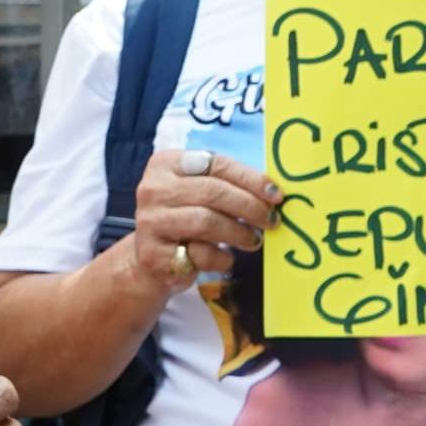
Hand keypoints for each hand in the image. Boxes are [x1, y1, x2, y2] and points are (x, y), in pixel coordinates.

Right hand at [122, 146, 283, 291]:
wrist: (151, 261)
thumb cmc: (185, 220)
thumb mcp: (199, 194)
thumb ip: (227, 185)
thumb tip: (272, 192)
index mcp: (166, 164)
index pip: (217, 164)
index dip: (251, 179)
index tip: (276, 195)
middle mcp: (153, 189)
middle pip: (213, 192)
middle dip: (250, 207)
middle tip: (271, 220)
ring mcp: (150, 222)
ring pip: (206, 222)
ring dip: (239, 233)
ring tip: (253, 240)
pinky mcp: (153, 254)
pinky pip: (199, 254)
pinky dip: (221, 258)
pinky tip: (225, 258)